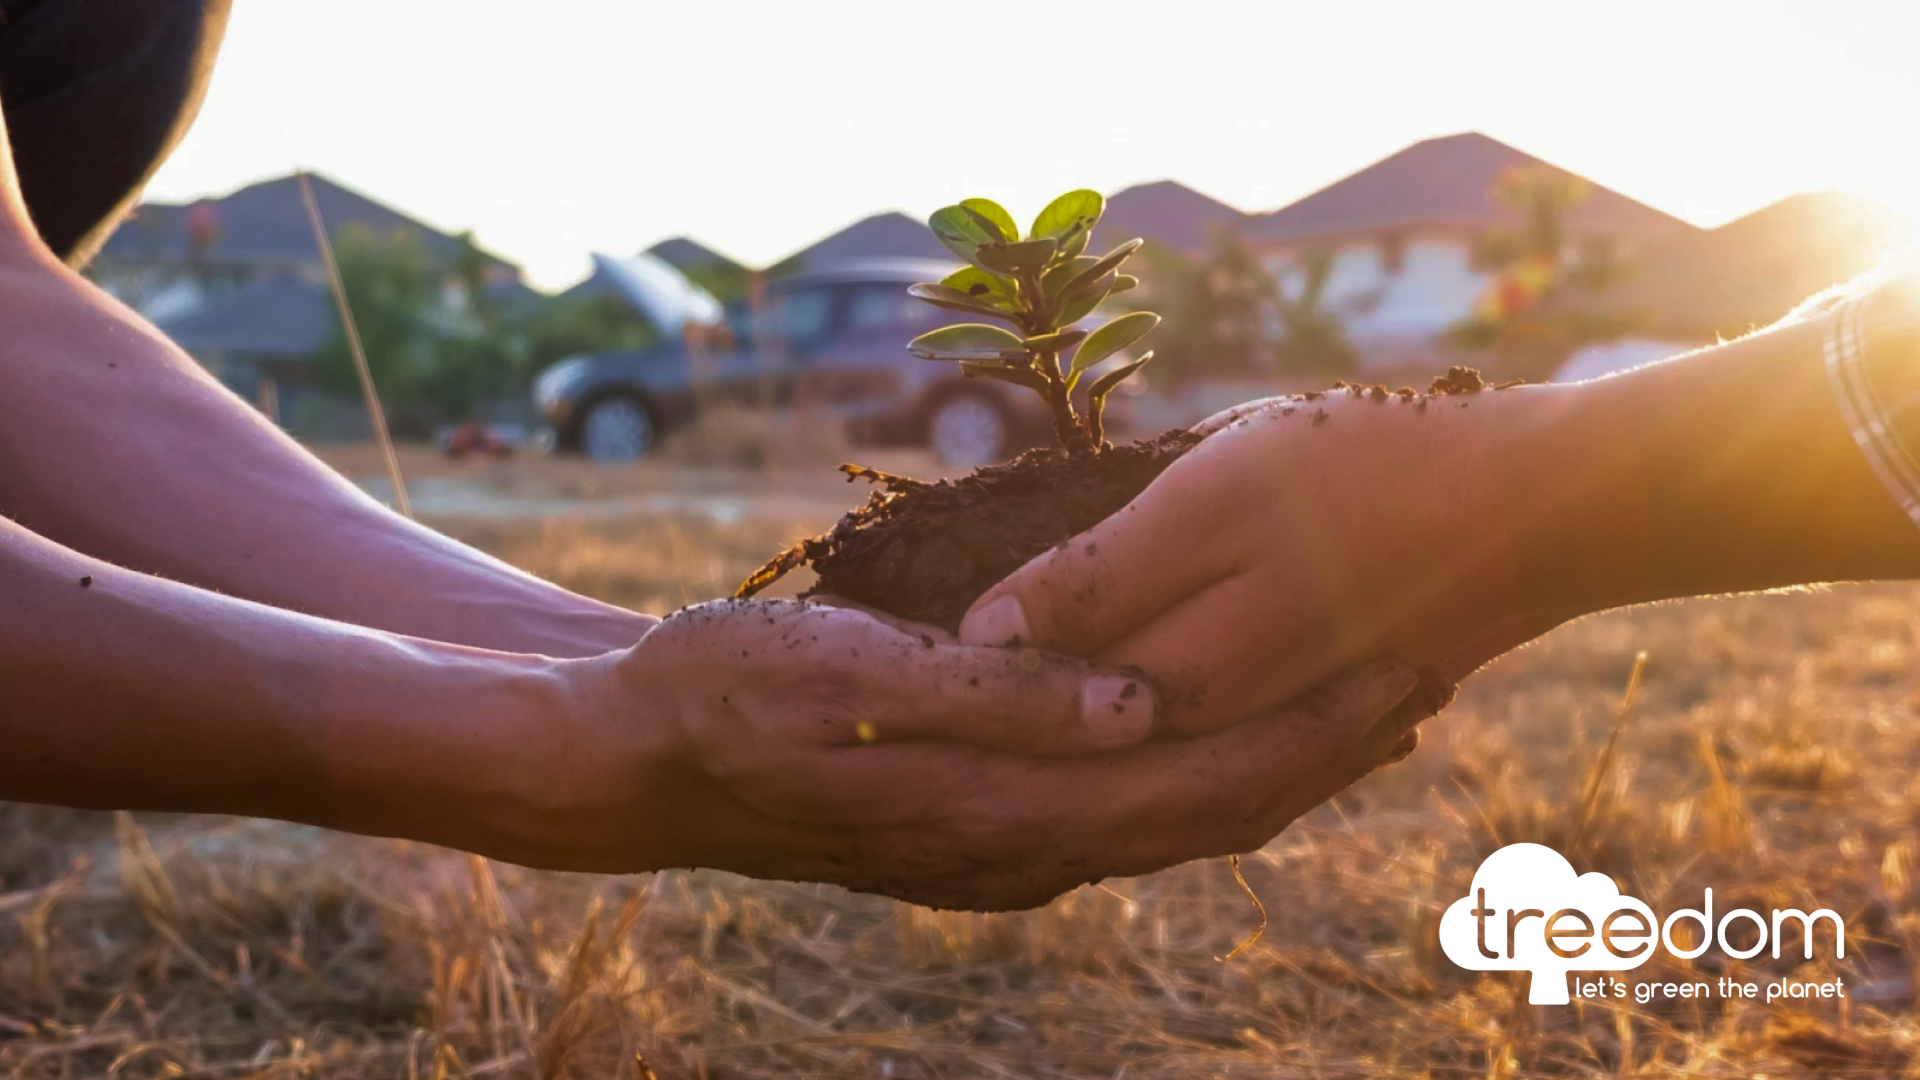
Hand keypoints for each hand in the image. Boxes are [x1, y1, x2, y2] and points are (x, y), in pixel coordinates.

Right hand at [531, 599, 1437, 910]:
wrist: (641, 761)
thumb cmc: (736, 696)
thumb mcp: (858, 676)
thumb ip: (1004, 700)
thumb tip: (1146, 707)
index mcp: (1008, 814)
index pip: (1207, 786)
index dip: (1318, 733)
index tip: (1412, 666)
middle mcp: (1024, 853)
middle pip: (1216, 813)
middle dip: (1328, 749)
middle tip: (1429, 673)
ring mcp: (1003, 851)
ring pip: (1177, 817)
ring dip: (1276, 760)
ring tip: (1360, 699)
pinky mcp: (980, 828)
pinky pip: (1126, 808)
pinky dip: (1202, 766)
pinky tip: (1221, 725)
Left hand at [958, 386, 1580, 734]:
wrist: (1544, 506)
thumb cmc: (1370, 477)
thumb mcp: (1211, 504)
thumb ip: (1096, 583)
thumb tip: (978, 643)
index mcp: (1182, 689)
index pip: (1031, 719)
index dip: (955, 698)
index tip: (882, 664)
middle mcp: (1219, 741)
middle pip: (1077, 756)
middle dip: (993, 732)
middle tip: (914, 696)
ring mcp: (1271, 743)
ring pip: (1138, 765)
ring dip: (1065, 749)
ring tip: (994, 713)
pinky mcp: (1316, 727)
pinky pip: (1210, 760)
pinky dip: (1151, 749)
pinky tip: (1123, 719)